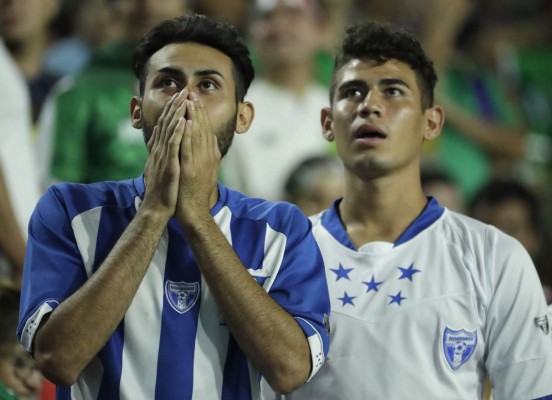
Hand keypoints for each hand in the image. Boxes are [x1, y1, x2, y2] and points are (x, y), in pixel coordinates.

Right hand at [142, 89, 188, 220]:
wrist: (157, 208)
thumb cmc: (163, 190)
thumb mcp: (162, 167)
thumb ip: (163, 153)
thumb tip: (163, 140)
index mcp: (160, 150)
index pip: (166, 126)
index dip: (173, 110)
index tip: (180, 96)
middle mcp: (160, 150)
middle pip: (167, 123)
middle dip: (176, 105)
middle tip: (184, 90)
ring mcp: (163, 157)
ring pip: (169, 130)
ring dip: (176, 113)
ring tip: (184, 98)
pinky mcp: (168, 165)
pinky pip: (173, 146)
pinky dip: (177, 132)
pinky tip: (182, 121)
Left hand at [176, 91, 220, 224]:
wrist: (194, 212)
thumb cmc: (197, 193)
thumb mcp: (208, 171)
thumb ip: (211, 155)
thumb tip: (213, 140)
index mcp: (210, 156)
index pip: (206, 130)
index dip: (201, 114)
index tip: (196, 100)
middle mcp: (208, 157)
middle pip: (203, 129)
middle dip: (198, 110)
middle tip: (192, 93)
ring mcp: (200, 162)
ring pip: (197, 135)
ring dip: (194, 117)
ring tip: (189, 101)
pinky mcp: (191, 169)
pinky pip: (189, 148)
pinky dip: (188, 134)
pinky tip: (186, 122)